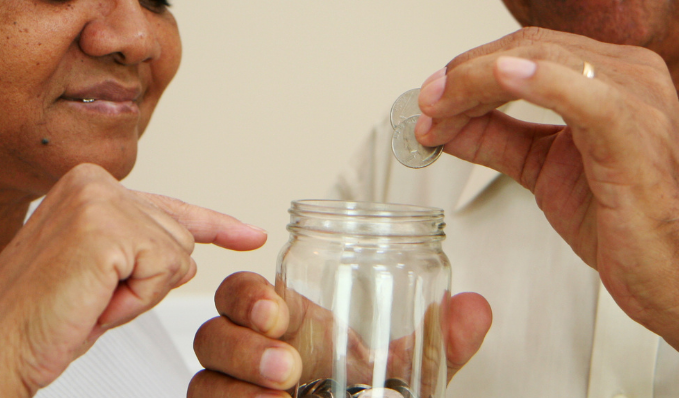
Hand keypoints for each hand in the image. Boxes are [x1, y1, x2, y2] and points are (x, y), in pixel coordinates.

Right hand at [0, 163, 266, 396]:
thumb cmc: (38, 320)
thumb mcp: (102, 276)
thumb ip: (141, 250)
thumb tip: (190, 254)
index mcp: (86, 185)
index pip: (170, 205)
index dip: (216, 227)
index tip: (250, 234)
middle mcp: (93, 182)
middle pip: (180, 237)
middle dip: (147, 283)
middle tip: (91, 298)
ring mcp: (98, 200)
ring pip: (176, 255)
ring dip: (139, 293)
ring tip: (88, 298)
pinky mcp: (105, 228)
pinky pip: (162, 271)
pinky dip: (135, 300)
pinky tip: (94, 300)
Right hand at [188, 272, 490, 396]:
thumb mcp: (405, 372)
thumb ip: (439, 343)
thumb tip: (476, 308)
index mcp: (284, 325)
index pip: (241, 292)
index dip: (247, 296)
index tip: (278, 312)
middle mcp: (248, 357)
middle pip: (210, 333)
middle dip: (244, 346)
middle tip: (289, 366)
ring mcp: (234, 393)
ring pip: (202, 380)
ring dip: (237, 386)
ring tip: (282, 396)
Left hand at [415, 26, 678, 371]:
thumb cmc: (633, 225)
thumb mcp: (546, 171)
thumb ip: (498, 139)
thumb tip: (444, 124)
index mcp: (613, 75)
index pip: (527, 49)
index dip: (469, 70)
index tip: (429, 100)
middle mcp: (631, 73)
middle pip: (528, 47)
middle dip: (464, 74)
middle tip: (425, 106)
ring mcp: (639, 97)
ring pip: (543, 60)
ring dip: (477, 80)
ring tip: (438, 110)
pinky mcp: (639, 132)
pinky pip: (583, 92)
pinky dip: (537, 80)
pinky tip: (500, 80)